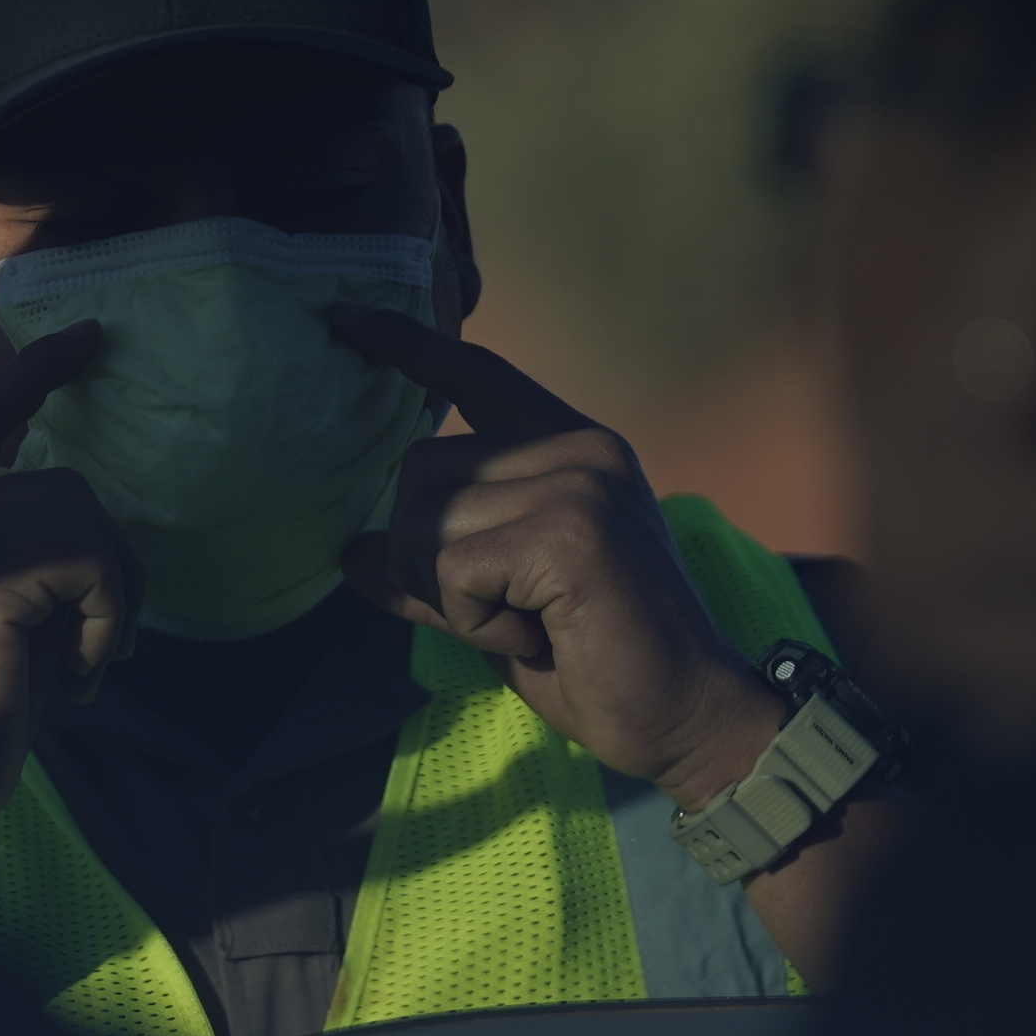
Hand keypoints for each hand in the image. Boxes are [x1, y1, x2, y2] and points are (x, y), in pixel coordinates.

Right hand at [0, 322, 135, 884]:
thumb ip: (13, 567)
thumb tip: (93, 545)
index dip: (34, 372)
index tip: (88, 337)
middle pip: (64, 484)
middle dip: (108, 567)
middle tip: (102, 648)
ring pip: (86, 519)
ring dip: (108, 606)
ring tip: (75, 672)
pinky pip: (93, 561)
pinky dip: (104, 627)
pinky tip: (73, 683)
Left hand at [330, 307, 783, 813]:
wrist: (688, 717)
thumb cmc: (598, 663)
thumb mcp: (500, 606)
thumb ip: (436, 566)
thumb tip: (353, 552)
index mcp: (573, 448)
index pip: (477, 374)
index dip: (408, 346)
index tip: (347, 318)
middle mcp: (580, 449)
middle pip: (419, 469)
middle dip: (423, 557)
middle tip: (500, 612)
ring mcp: (578, 484)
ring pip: (426, 523)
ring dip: (451, 597)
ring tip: (527, 623)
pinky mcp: (569, 532)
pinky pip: (453, 571)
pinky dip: (474, 622)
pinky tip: (538, 635)